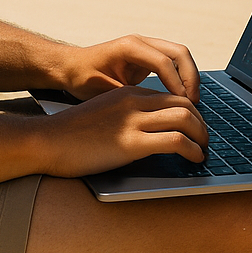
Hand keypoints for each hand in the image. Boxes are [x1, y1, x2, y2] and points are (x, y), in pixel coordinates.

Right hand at [35, 85, 208, 176]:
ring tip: (203, 150)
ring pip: (185, 118)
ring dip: (201, 136)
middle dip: (201, 122)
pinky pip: (175, 141)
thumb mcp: (105, 113)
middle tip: (205, 139)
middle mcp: (133, 101)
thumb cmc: (72, 134)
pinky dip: (192, 150)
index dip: (190, 112)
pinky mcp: (131, 143)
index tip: (195, 127)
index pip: (172, 95)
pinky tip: (194, 159)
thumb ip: (127, 116)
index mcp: (128, 93)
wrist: (47, 141)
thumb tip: (151, 132)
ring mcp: (132, 121)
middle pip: (184, 103)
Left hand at [58, 33, 200, 102]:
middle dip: (190, 77)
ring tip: (191, 102)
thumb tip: (152, 111)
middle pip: (179, 52)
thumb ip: (128, 97)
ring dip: (189, 77)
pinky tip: (181, 98)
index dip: (177, 83)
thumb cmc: (82, 77)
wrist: (70, 67)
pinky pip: (172, 63)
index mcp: (129, 47)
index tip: (183, 104)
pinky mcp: (147, 57)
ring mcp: (146, 47)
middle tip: (193, 102)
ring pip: (179, 55)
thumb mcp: (103, 90)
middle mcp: (140, 42)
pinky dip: (181, 78)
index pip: (163, 62)